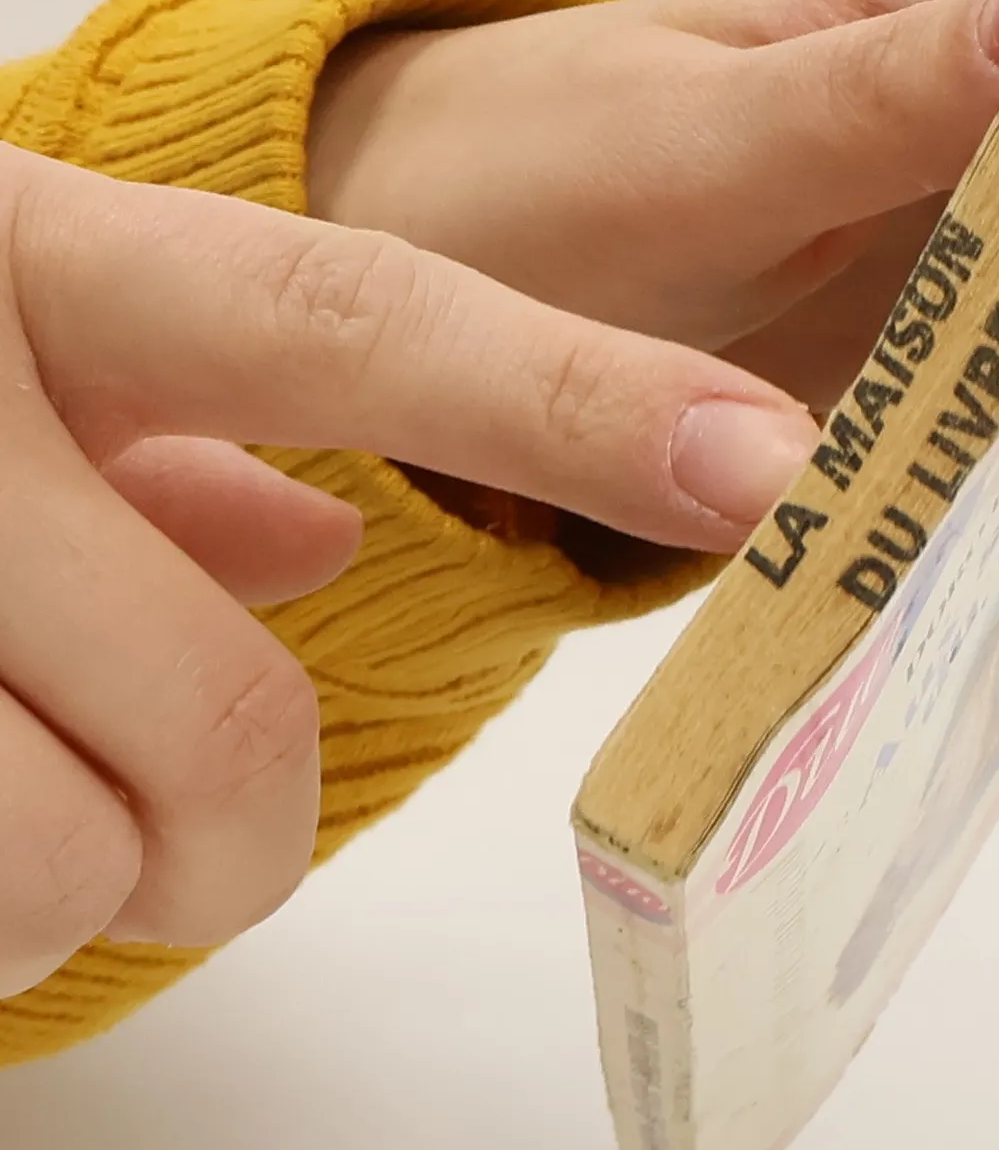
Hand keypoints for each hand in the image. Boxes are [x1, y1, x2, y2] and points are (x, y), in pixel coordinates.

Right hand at [0, 143, 814, 994]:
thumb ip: (170, 414)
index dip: (576, 400)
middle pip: (229, 723)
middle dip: (247, 834)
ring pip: (70, 866)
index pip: (358, 317)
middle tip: (204, 832)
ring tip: (10, 810)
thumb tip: (317, 533)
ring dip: (77, 891)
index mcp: (25, 258)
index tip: (772, 461)